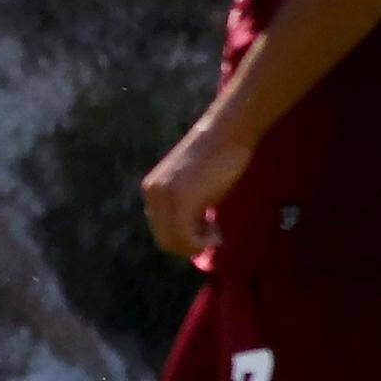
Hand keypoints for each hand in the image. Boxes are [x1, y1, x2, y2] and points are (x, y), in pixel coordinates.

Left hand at [140, 100, 249, 261]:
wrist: (228, 133)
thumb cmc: (219, 159)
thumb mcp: (193, 188)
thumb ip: (184, 211)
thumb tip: (188, 243)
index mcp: (152, 191)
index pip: (161, 232)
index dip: (184, 242)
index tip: (206, 234)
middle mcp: (152, 193)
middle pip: (165, 241)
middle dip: (190, 247)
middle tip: (213, 236)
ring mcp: (165, 196)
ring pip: (174, 242)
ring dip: (197, 245)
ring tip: (215, 231)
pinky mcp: (181, 198)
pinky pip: (186, 237)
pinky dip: (202, 242)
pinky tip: (216, 231)